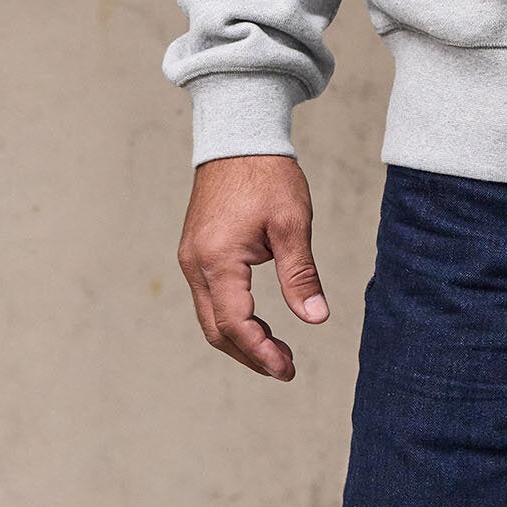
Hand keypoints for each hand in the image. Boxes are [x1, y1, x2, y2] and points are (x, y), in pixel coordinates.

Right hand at [176, 153, 328, 380]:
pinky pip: (209, 297)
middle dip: (250, 354)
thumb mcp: (292, 223)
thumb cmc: (268, 175)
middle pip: (216, 329)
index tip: (287, 370)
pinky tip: (256, 322)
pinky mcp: (195, 251)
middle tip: (285, 368)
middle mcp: (195, 264)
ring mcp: (191, 258)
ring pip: (210, 316)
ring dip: (240, 339)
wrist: (239, 136)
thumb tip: (316, 318)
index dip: (261, 353)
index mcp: (217, 260)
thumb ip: (300, 275)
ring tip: (276, 351)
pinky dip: (231, 317)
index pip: (235, 324)